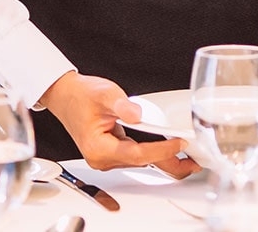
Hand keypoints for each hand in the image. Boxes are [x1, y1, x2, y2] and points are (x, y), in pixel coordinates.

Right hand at [39, 71, 199, 177]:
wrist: (64, 95)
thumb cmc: (79, 95)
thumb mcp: (103, 94)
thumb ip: (122, 105)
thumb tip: (139, 114)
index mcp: (98, 148)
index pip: (137, 154)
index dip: (161, 150)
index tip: (179, 143)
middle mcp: (102, 158)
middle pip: (142, 163)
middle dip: (169, 162)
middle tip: (193, 160)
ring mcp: (106, 158)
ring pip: (140, 162)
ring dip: (162, 158)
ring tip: (185, 154)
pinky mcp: (110, 153)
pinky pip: (136, 157)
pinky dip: (152, 153)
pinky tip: (167, 149)